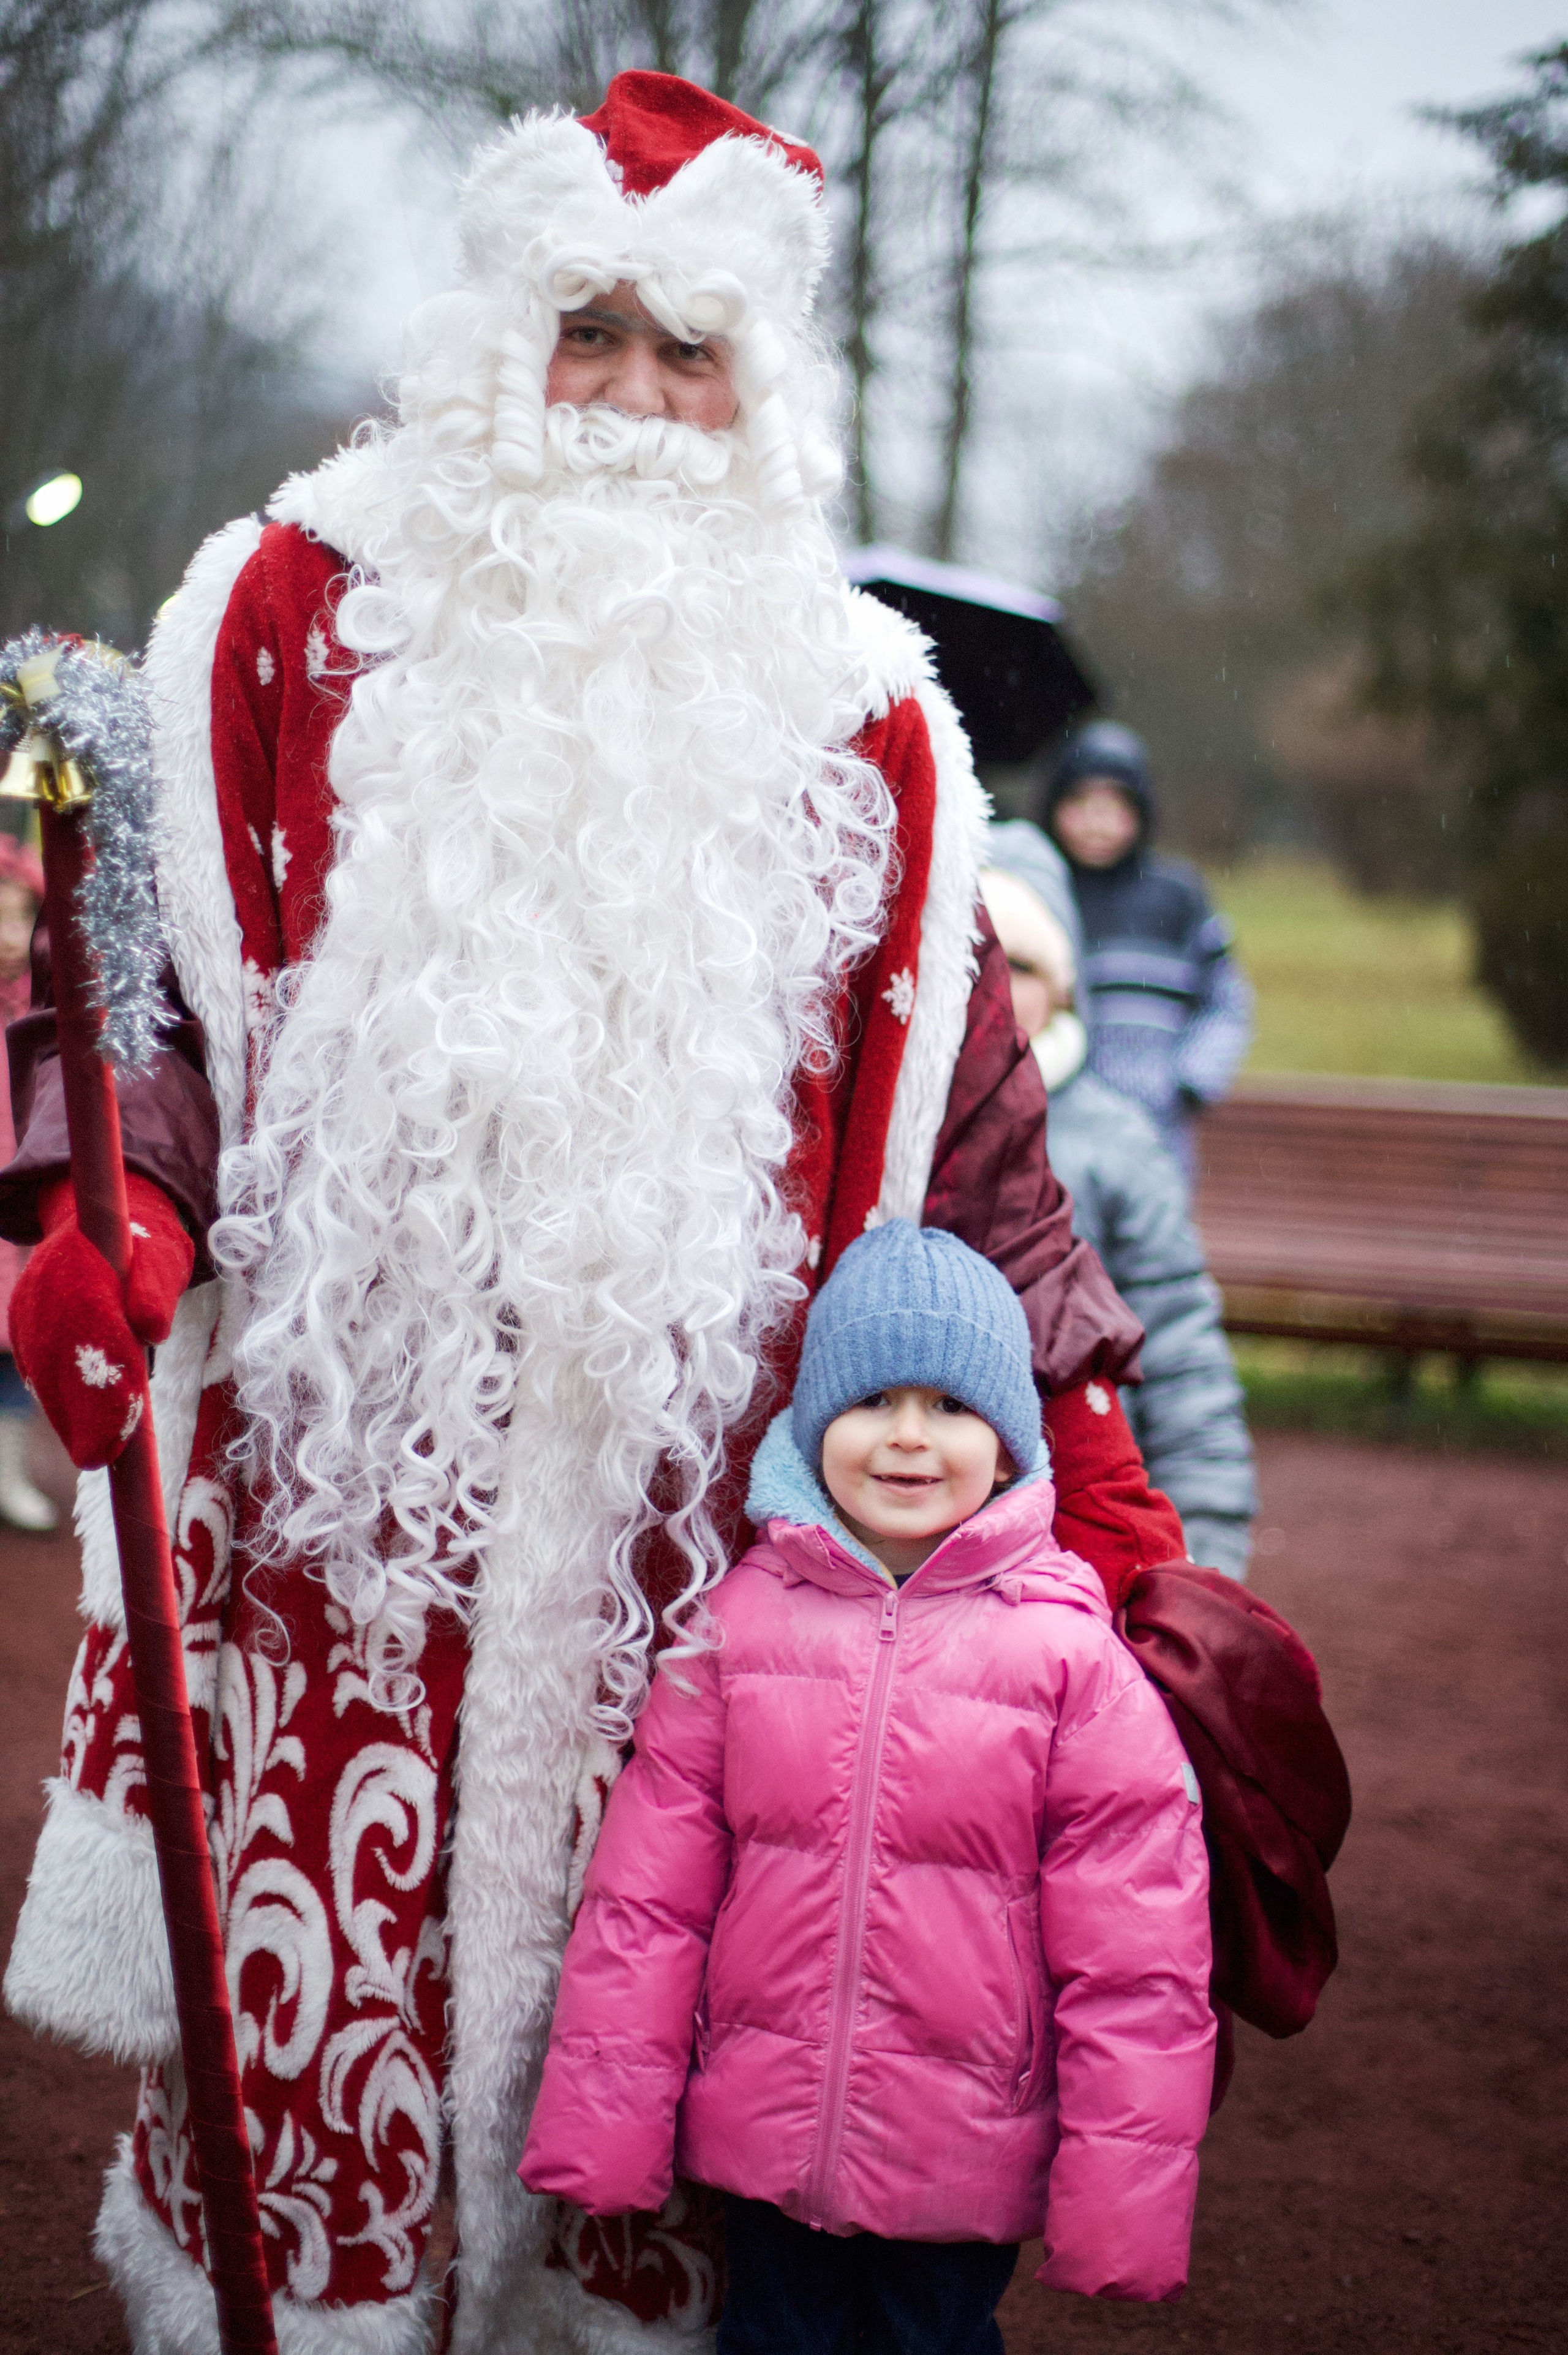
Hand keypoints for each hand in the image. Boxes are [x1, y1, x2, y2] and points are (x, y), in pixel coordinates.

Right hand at [9, 1174, 193, 1468]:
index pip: (92, 1335)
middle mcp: (47, 1288)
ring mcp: (29, 1307)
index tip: (118, 1434)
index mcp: (84, 1267)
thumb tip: (153, 1327)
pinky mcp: (23, 1322)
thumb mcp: (164, 1259)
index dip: (105, 1389)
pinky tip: (74, 1428)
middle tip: (100, 1458)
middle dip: (82, 1415)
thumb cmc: (148, 1250)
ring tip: (92, 1452)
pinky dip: (55, 1398)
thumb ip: (156, 1290)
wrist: (106, 1225)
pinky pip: (36, 1367)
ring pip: (44, 1370)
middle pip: (61, 1362)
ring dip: (66, 1414)